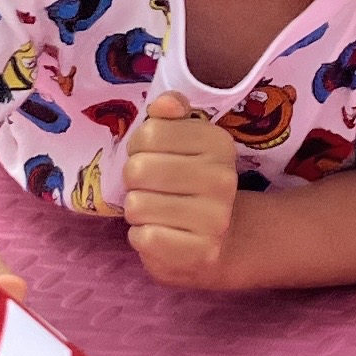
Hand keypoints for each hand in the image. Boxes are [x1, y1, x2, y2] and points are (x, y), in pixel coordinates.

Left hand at [119, 99, 241, 285]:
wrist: (217, 240)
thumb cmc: (187, 183)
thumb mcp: (182, 143)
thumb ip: (169, 117)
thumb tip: (163, 104)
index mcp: (218, 144)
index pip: (150, 132)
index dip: (138, 146)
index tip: (150, 157)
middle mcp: (222, 179)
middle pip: (138, 169)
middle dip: (133, 181)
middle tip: (149, 188)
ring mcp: (215, 218)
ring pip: (136, 205)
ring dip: (136, 210)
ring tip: (155, 212)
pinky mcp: (201, 252)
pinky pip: (144, 237)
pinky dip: (141, 237)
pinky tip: (159, 234)